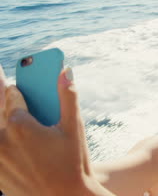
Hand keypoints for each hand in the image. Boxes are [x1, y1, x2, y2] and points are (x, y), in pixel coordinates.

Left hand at [0, 67, 110, 195]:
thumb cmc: (73, 163)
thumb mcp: (74, 128)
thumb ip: (68, 96)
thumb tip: (65, 71)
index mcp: (20, 125)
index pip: (12, 95)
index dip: (16, 88)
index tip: (14, 83)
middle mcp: (1, 140)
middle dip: (2, 97)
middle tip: (6, 87)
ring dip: (3, 121)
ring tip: (15, 119)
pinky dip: (3, 139)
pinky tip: (15, 142)